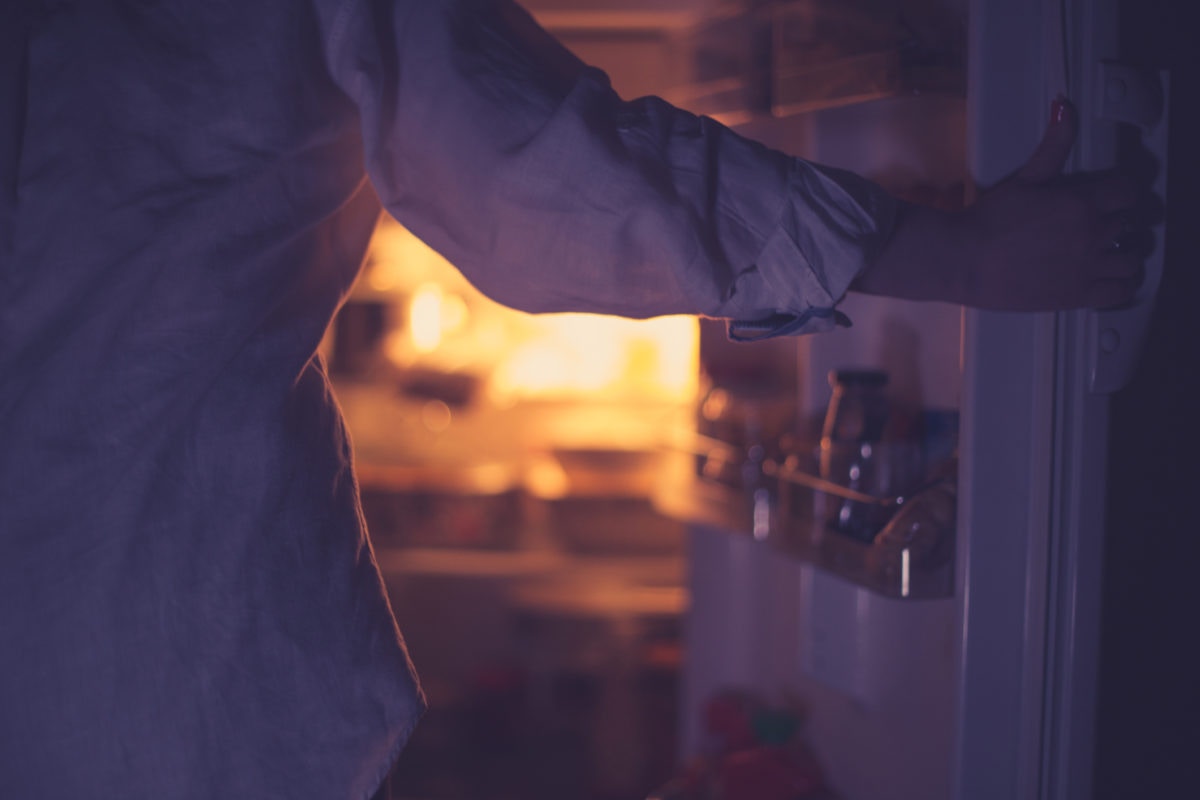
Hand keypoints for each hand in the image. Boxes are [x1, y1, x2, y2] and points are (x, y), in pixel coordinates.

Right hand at [856, 97, 1153, 310]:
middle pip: (1128, 224)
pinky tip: (1103, 278)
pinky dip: (1118, 284)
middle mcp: (1092, 233)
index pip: (1128, 191)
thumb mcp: (1024, 178)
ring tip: (1102, 253)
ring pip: (1132, 259)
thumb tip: (1064, 106)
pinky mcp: (1078, 295)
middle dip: (1113, 223)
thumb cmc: (988, 219)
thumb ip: (1052, 145)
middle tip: (1092, 226)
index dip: (1120, 193)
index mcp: (1081, 201)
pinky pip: (1120, 291)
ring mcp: (1088, 267)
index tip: (1108, 197)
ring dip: (1121, 254)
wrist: (963, 261)